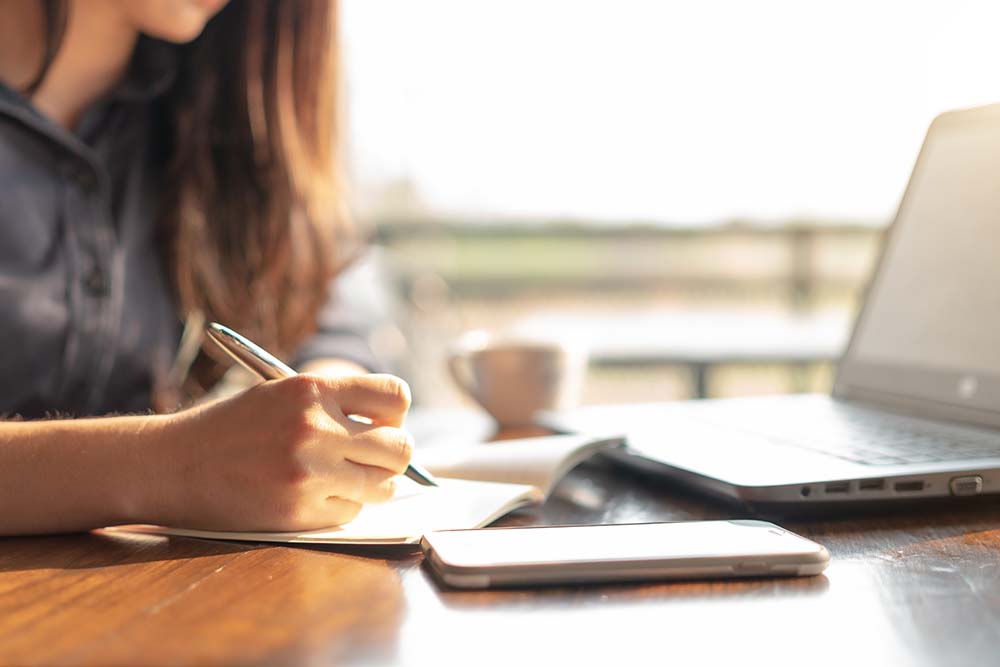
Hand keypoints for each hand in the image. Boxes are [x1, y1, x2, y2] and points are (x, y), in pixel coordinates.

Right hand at [144, 373, 413, 531]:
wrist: (171, 464)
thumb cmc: (230, 428)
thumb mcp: (280, 394)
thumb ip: (335, 405)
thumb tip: (394, 430)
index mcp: (312, 388)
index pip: (395, 396)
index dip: (394, 414)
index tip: (380, 424)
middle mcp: (315, 428)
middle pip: (400, 449)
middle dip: (392, 457)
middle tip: (370, 460)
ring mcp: (308, 472)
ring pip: (382, 487)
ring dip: (370, 486)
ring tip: (339, 478)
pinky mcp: (298, 511)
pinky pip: (350, 512)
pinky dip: (339, 507)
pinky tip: (310, 495)